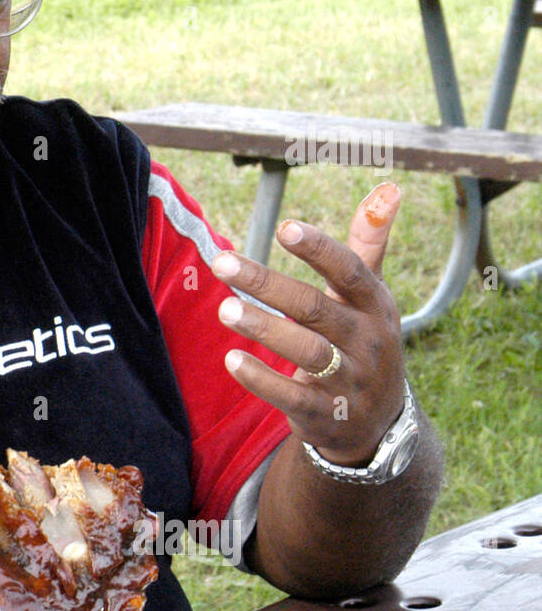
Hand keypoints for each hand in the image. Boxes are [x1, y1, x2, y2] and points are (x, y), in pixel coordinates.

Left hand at [211, 182, 405, 466]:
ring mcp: (349, 380)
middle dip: (267, 284)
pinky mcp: (326, 414)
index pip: (351, 271)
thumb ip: (370, 243)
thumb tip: (389, 187)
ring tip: (224, 309)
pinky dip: (262, 379)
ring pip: (306, 352)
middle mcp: (368, 341)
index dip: (320, 249)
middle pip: (316, 308)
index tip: (284, 226)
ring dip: (263, 328)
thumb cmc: (364, 341)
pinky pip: (293, 397)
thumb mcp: (371, 296)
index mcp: (376, 305)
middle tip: (222, 261)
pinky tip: (231, 359)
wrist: (378, 423)